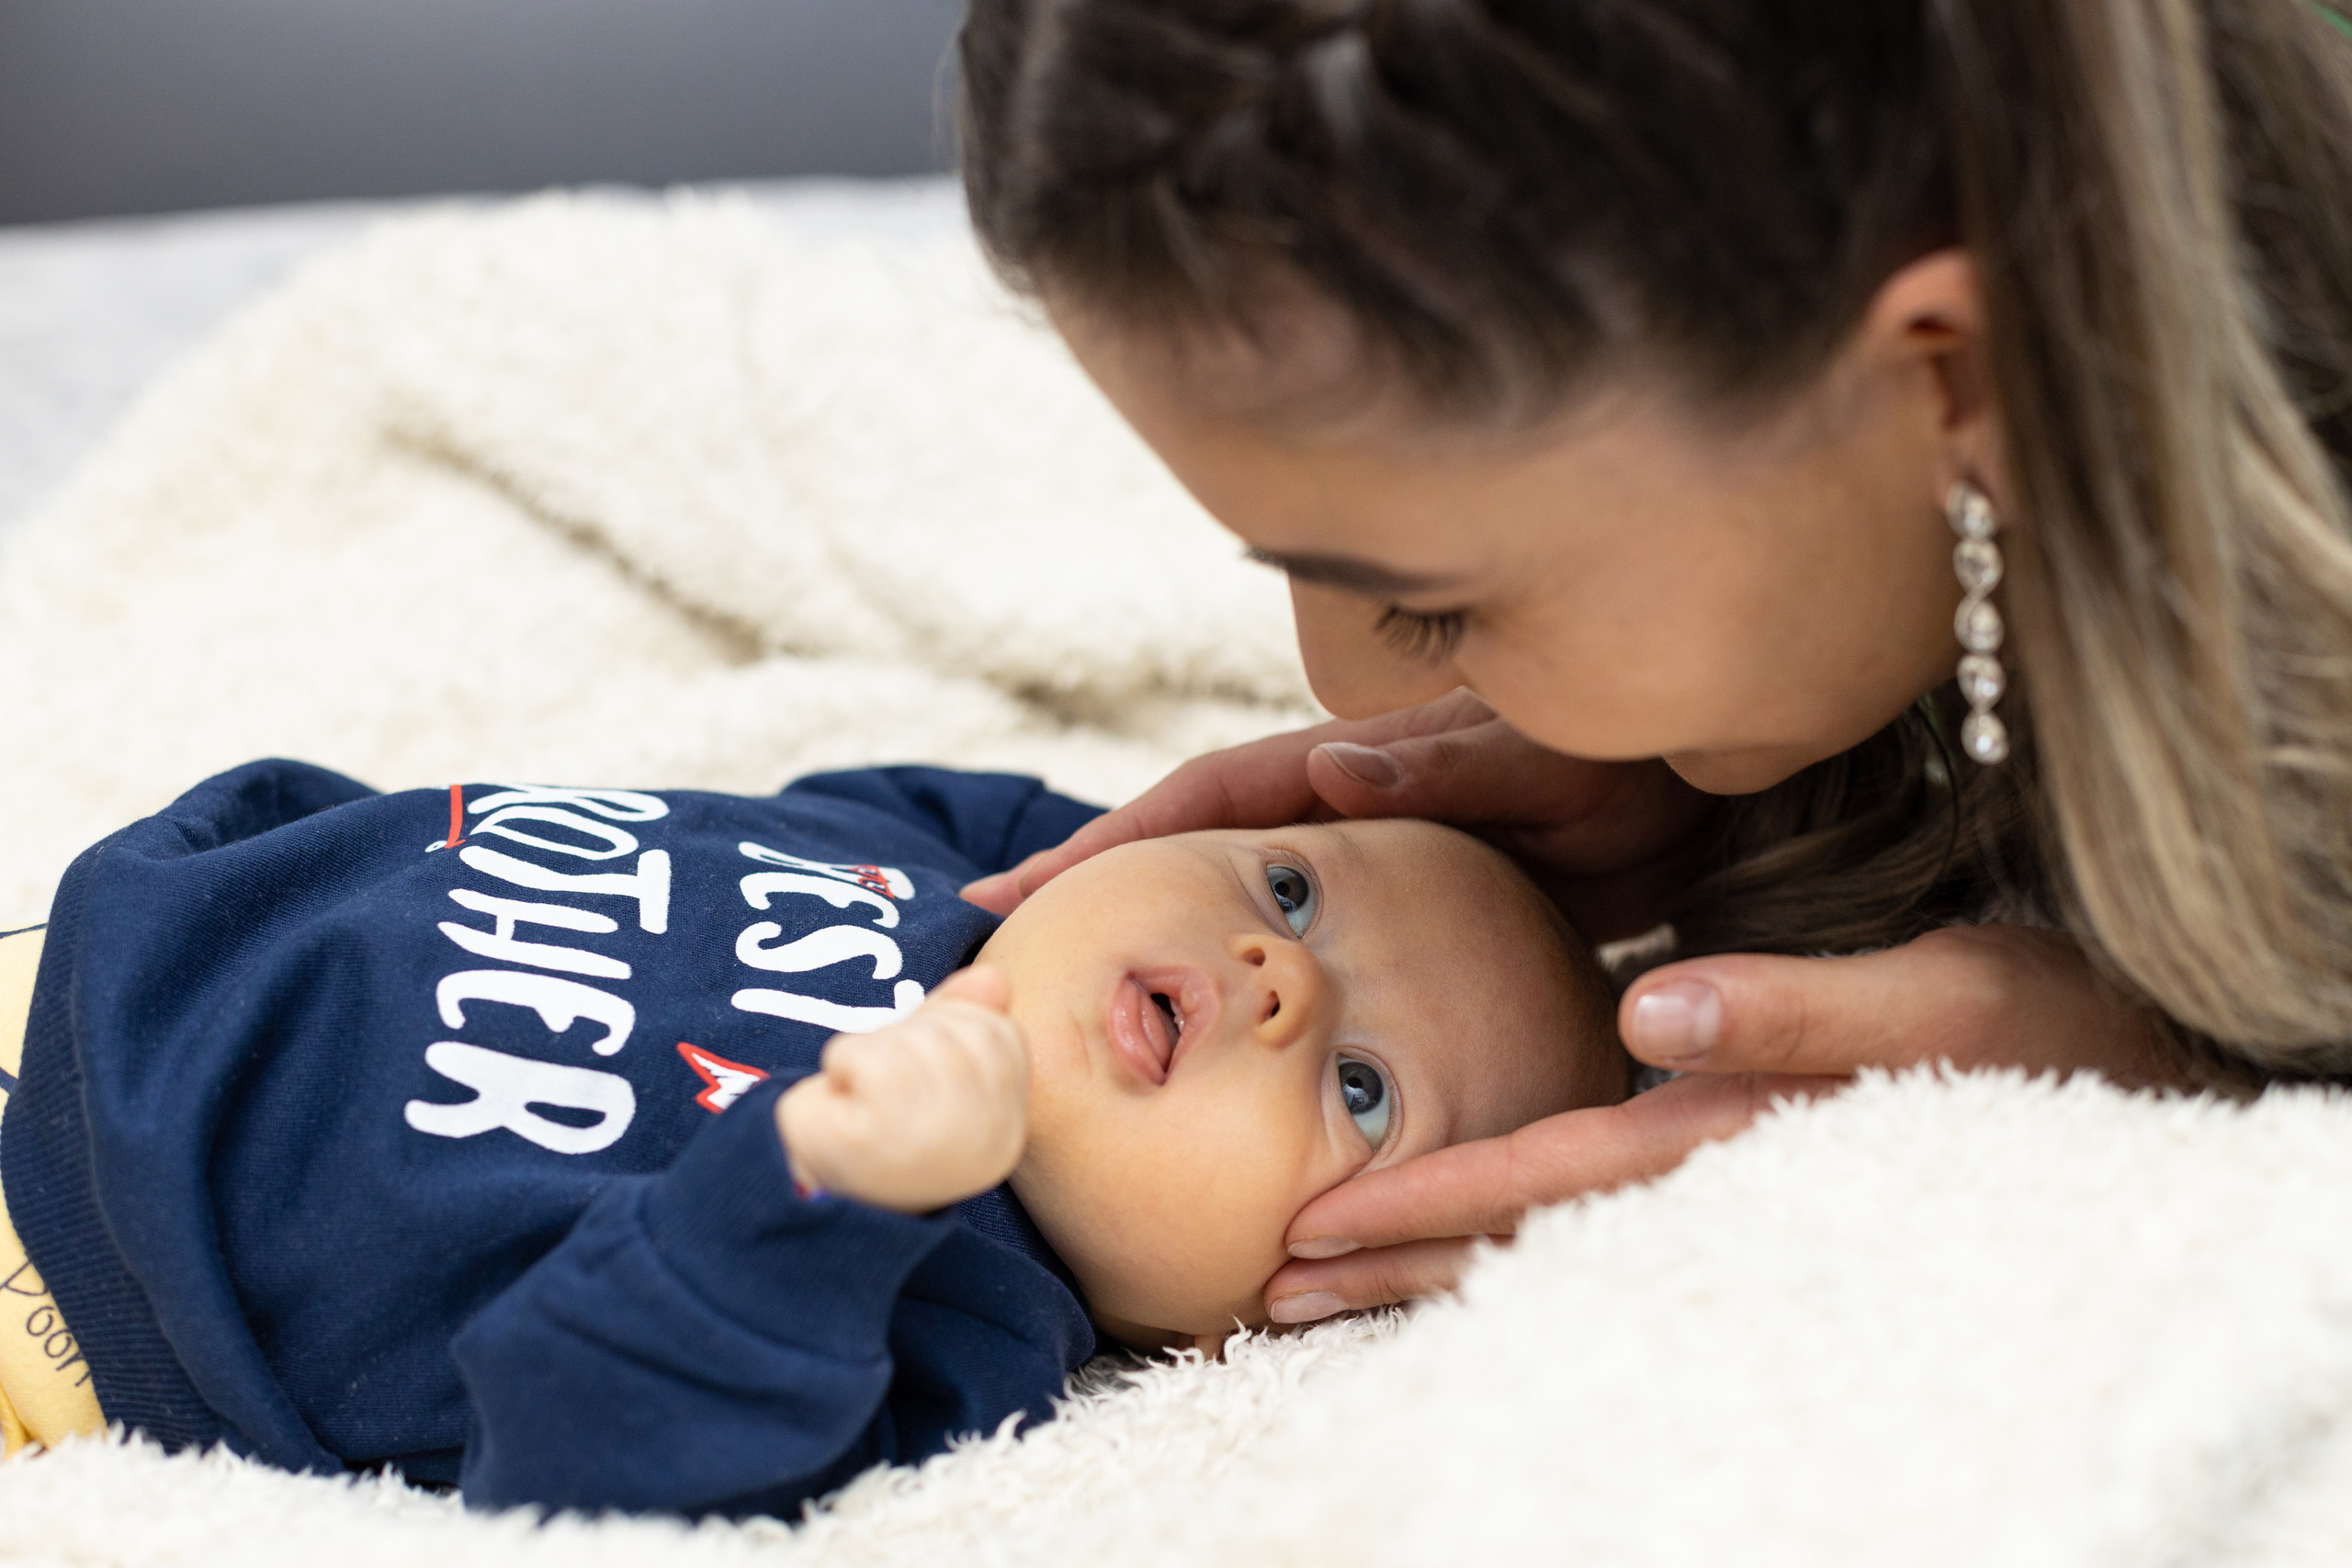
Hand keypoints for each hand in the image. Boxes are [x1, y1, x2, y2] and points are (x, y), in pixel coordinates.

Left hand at [775, 967, 1027, 1213]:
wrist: (812, 1192)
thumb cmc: (877, 1123)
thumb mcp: (929, 1062)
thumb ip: (963, 1017)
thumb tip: (993, 976)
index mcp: (1006, 1127)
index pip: (998, 1031)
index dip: (946, 1032)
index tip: (917, 1073)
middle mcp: (984, 1139)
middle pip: (954, 1030)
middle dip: (906, 1040)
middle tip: (883, 1088)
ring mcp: (933, 1142)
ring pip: (908, 1038)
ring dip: (870, 1054)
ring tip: (863, 1097)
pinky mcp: (874, 1141)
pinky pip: (861, 1055)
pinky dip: (841, 1065)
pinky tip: (843, 1103)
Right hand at [962, 690, 1712, 940]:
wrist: (1697, 789)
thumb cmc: (1630, 761)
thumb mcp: (1546, 763)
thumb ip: (1447, 767)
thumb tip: (1329, 768)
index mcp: (1351, 770)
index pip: (1200, 801)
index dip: (1105, 846)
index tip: (1011, 898)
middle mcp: (1335, 809)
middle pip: (1184, 848)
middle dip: (1087, 890)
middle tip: (989, 954)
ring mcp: (1357, 858)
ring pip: (1224, 896)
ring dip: (1144, 929)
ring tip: (1062, 990)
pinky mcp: (1394, 906)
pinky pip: (1287, 938)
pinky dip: (1228, 967)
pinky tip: (1196, 1017)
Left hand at [1262, 925, 2180, 1321]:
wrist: (2115, 1050)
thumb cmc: (2034, 1016)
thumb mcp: (1937, 1001)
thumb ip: (1799, 1008)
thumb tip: (1654, 1017)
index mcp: (1734, 1126)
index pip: (1549, 1181)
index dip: (1426, 1208)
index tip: (1308, 1235)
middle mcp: (1706, 1165)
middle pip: (1520, 1234)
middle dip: (1391, 1268)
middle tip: (1263, 1288)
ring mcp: (1712, 1166)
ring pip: (1541, 1232)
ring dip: (1425, 1259)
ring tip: (1313, 1281)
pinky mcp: (1723, 1147)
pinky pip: (1587, 1199)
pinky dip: (1497, 1217)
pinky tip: (1439, 1219)